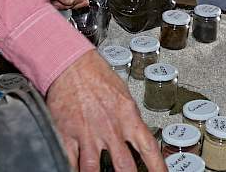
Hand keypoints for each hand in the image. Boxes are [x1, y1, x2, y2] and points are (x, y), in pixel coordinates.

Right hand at [47, 51, 164, 171]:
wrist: (71, 64)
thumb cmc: (96, 74)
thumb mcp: (123, 95)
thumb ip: (129, 117)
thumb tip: (135, 134)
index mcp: (128, 116)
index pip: (149, 148)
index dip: (158, 167)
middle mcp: (110, 127)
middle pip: (124, 166)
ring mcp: (88, 133)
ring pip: (93, 169)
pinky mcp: (67, 134)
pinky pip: (70, 161)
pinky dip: (72, 168)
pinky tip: (74, 171)